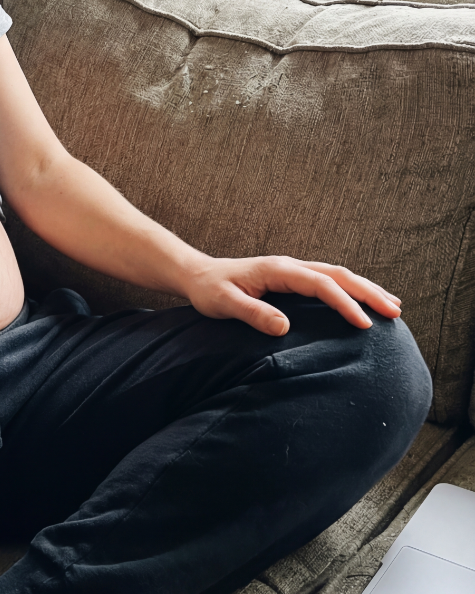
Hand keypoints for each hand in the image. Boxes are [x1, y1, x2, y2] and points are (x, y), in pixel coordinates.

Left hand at [180, 255, 401, 335]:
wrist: (197, 275)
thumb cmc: (209, 290)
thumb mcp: (224, 303)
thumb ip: (252, 313)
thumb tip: (284, 327)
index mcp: (277, 270)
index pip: (320, 284)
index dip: (344, 303)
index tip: (365, 324)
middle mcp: (289, 266)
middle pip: (338, 274)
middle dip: (368, 291)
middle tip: (396, 312)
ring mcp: (291, 271)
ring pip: (337, 275)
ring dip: (364, 289)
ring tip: (393, 306)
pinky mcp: (291, 279)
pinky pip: (327, 282)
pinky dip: (350, 290)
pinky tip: (363, 303)